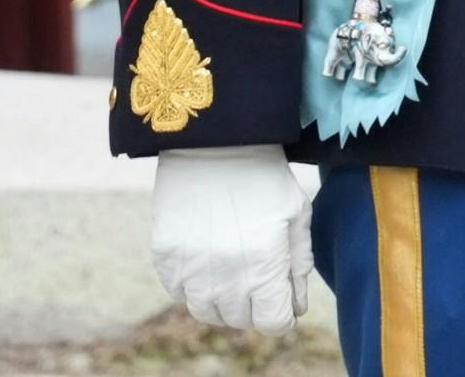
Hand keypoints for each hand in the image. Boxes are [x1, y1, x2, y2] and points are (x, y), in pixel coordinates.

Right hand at [149, 146, 311, 334]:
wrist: (214, 140)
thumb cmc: (264, 176)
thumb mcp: (296, 213)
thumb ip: (299, 264)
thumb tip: (295, 306)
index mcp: (263, 266)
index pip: (274, 324)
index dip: (283, 316)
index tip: (282, 301)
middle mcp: (225, 275)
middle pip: (241, 320)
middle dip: (255, 306)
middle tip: (257, 278)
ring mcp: (190, 268)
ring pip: (207, 311)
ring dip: (223, 301)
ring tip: (231, 272)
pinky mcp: (165, 257)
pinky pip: (179, 292)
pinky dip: (193, 285)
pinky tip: (205, 260)